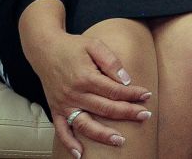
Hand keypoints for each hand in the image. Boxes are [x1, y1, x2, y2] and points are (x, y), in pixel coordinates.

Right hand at [22, 29, 151, 155]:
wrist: (44, 49)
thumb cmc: (73, 46)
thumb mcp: (94, 45)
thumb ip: (111, 62)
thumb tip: (126, 79)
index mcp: (85, 77)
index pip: (114, 90)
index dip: (132, 94)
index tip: (147, 95)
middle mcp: (74, 94)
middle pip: (105, 108)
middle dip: (127, 113)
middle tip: (146, 116)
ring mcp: (64, 104)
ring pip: (85, 124)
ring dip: (103, 135)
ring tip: (120, 141)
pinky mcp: (56, 110)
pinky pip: (61, 130)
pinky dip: (69, 143)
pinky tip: (80, 154)